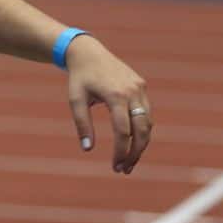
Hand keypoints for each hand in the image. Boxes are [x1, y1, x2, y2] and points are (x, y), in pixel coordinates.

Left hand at [64, 36, 152, 173]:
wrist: (88, 53)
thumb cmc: (79, 78)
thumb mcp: (75, 100)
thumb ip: (82, 124)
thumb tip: (87, 149)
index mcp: (115, 95)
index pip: (123, 130)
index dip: (121, 151)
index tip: (115, 166)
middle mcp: (132, 91)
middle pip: (142, 130)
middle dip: (135, 153)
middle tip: (124, 169)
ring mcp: (140, 88)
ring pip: (148, 123)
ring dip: (141, 144)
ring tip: (128, 161)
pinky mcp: (142, 86)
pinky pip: (146, 112)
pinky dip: (142, 130)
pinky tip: (131, 143)